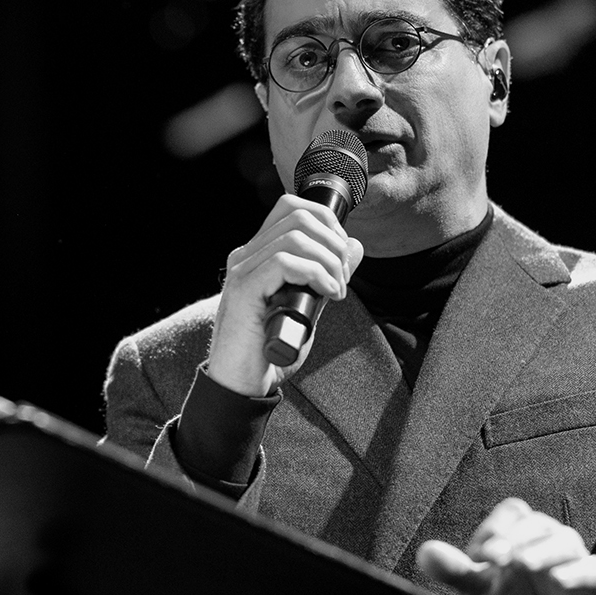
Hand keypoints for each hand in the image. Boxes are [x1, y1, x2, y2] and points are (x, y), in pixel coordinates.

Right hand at [208, 194, 364, 396]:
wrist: (241, 386)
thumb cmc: (269, 352)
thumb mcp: (308, 307)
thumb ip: (327, 276)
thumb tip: (355, 246)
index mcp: (257, 255)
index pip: (290, 208)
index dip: (325, 220)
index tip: (342, 255)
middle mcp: (245, 256)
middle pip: (296, 215)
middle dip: (333, 241)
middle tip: (343, 276)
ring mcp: (241, 271)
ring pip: (295, 237)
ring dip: (329, 261)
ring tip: (337, 289)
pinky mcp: (243, 290)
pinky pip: (285, 262)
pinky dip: (317, 274)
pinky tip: (328, 295)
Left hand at [415, 498, 595, 594]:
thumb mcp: (480, 589)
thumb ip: (454, 570)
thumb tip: (426, 552)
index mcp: (519, 536)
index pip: (512, 513)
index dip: (497, 527)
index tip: (482, 554)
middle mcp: (546, 541)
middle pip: (537, 523)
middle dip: (515, 538)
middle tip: (496, 557)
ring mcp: (572, 559)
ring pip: (565, 541)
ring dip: (542, 551)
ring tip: (523, 564)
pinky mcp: (592, 581)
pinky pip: (591, 569)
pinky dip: (576, 573)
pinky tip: (557, 582)